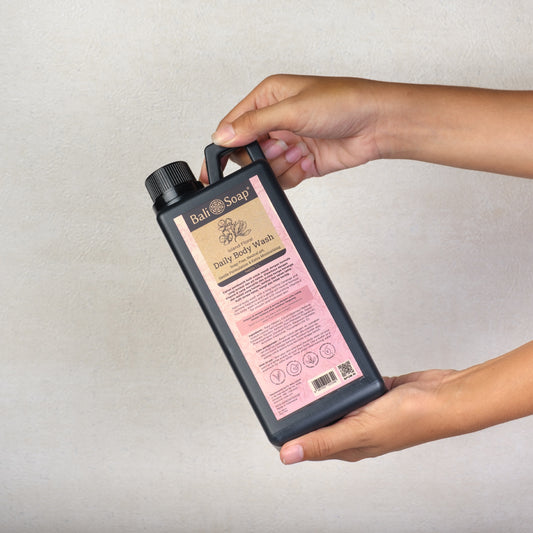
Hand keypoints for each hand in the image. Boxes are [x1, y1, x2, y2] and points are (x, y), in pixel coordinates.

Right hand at [201, 74, 385, 187]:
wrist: (376, 125)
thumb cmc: (342, 103)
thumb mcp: (291, 109)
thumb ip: (253, 124)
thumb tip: (221, 136)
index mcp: (268, 98)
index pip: (233, 125)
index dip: (224, 146)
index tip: (212, 169)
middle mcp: (276, 120)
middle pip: (247, 151)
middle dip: (261, 155)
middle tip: (280, 146)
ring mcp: (289, 143)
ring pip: (265, 168)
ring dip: (280, 165)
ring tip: (299, 150)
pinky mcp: (301, 162)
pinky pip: (284, 178)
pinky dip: (292, 174)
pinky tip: (307, 161)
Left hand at [280, 369, 457, 463]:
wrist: (445, 396)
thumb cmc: (411, 419)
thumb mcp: (361, 430)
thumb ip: (324, 440)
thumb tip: (288, 455)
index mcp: (348, 445)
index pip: (310, 440)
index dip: (290, 429)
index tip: (274, 408)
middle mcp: (354, 429)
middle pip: (321, 417)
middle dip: (303, 402)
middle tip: (285, 378)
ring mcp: (366, 410)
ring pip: (335, 398)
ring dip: (321, 385)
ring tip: (303, 366)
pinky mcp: (375, 392)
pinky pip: (351, 382)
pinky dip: (341, 374)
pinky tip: (332, 361)